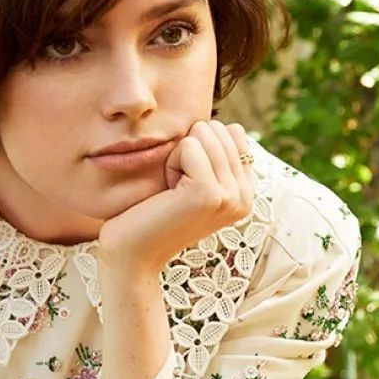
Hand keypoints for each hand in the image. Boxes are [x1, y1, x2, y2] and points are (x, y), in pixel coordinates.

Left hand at [97, 119, 253, 274]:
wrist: (132, 253)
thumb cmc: (153, 213)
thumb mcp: (192, 180)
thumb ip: (216, 156)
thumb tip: (230, 125)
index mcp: (246, 192)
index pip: (233, 132)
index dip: (200, 147)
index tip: (186, 181)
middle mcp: (246, 196)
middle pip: (219, 129)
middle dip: (189, 150)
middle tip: (176, 188)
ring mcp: (231, 196)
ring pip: (204, 134)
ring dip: (178, 156)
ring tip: (172, 191)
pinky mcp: (209, 193)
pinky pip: (189, 146)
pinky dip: (170, 163)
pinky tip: (167, 193)